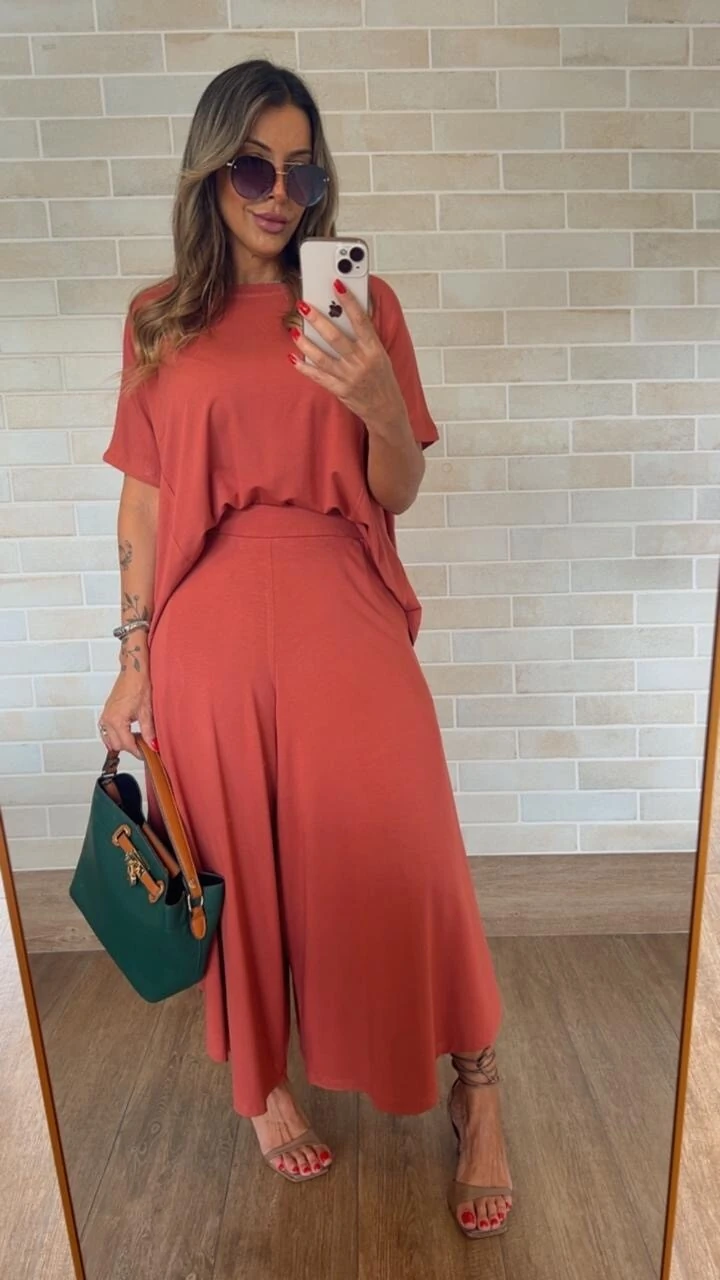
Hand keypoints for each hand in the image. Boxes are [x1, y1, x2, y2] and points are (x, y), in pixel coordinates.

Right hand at [99, 665, 156, 759]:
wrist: (134, 671)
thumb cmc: (139, 685)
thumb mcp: (147, 711)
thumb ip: (149, 731)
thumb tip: (153, 746)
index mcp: (116, 720)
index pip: (126, 745)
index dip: (138, 751)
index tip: (147, 754)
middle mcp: (107, 720)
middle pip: (117, 745)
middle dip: (130, 747)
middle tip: (144, 745)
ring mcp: (105, 716)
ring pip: (110, 740)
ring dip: (122, 742)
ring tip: (137, 738)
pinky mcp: (106, 713)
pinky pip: (107, 732)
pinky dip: (116, 735)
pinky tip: (129, 732)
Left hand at [289, 281, 408, 432]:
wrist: (386, 410)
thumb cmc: (382, 378)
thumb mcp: (381, 354)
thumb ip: (366, 335)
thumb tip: (353, 310)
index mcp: (374, 349)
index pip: (361, 320)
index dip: (349, 301)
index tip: (337, 284)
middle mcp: (361, 362)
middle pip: (335, 337)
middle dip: (318, 320)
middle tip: (303, 305)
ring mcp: (349, 377)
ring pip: (322, 357)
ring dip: (305, 343)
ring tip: (294, 330)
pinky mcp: (340, 390)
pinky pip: (318, 377)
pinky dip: (304, 367)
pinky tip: (293, 357)